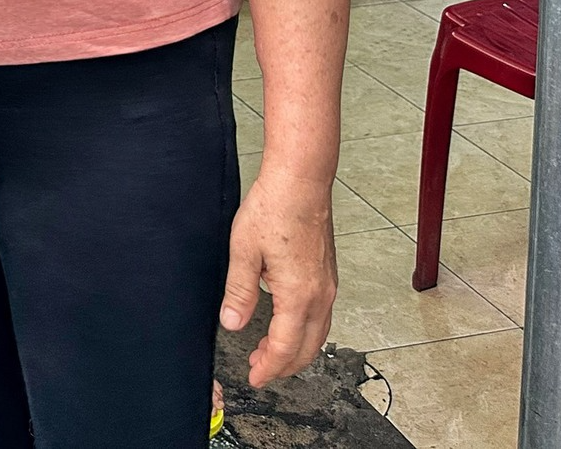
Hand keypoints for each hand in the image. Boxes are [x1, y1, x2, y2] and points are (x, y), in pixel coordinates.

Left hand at [221, 166, 336, 386]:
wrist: (300, 182)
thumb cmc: (273, 209)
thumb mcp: (243, 251)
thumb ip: (239, 291)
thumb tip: (233, 323)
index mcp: (299, 295)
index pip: (286, 347)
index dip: (269, 367)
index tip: (254, 377)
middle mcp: (320, 295)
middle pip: (308, 348)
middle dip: (284, 366)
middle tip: (260, 370)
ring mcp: (328, 286)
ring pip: (318, 334)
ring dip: (296, 350)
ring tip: (270, 352)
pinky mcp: (328, 275)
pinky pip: (321, 316)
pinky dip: (305, 331)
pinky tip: (287, 324)